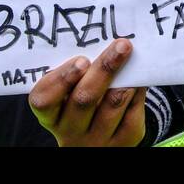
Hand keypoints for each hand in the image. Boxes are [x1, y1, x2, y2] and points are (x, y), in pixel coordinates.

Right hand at [28, 39, 147, 146]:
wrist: (100, 140)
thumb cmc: (81, 103)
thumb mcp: (70, 95)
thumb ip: (78, 75)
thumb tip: (106, 41)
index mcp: (50, 116)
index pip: (44, 100)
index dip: (61, 80)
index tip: (81, 61)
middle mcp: (70, 132)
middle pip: (84, 99)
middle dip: (105, 68)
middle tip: (122, 45)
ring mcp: (96, 140)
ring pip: (113, 104)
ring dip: (126, 78)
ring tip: (132, 56)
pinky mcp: (122, 142)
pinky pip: (132, 114)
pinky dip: (138, 92)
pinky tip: (140, 78)